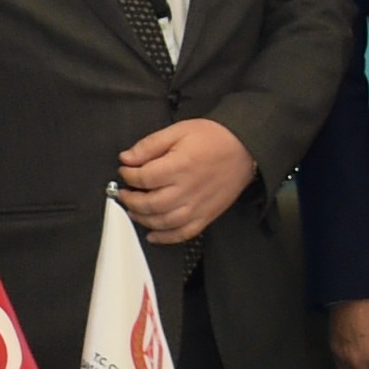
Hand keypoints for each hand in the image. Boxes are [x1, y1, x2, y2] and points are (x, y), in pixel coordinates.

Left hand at [112, 117, 254, 245]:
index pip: (143, 178)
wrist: (245, 148)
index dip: (128, 176)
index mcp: (179, 167)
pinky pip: (183, 233)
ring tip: (133, 210)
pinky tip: (152, 234)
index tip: (124, 171)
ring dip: (143, 219)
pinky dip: (166, 237)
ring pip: (163, 222)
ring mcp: (197, 206)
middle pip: (150, 204)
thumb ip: (150, 145)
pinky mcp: (206, 216)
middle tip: (123, 193)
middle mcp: (187, 190)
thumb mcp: (178, 131)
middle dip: (130, 200)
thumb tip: (127, 158)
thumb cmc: (213, 138)